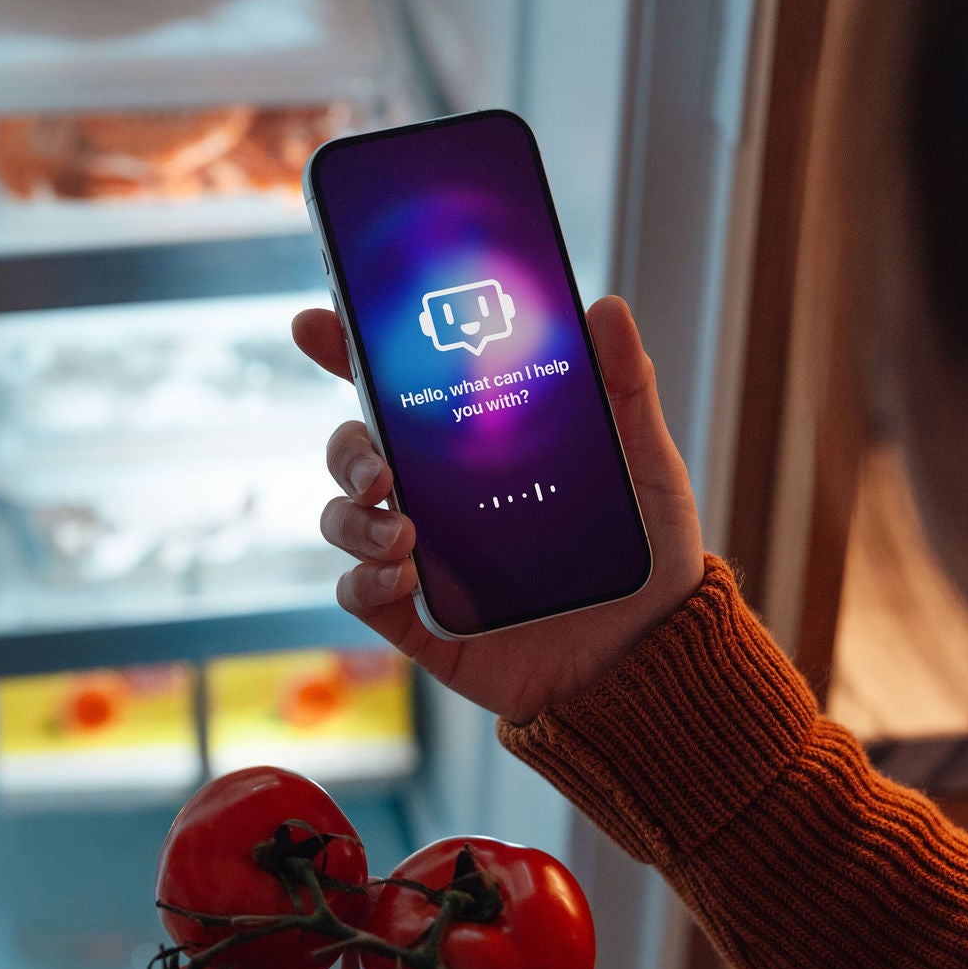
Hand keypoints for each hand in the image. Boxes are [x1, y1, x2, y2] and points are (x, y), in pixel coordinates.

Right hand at [300, 297, 705, 722]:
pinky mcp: (421, 622)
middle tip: (382, 467)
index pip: (397, 392)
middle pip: (353, 453)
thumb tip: (607, 309)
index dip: (346, 354)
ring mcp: (423, 560)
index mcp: (473, 452)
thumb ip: (625, 390)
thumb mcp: (646, 466)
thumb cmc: (645, 559)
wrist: (651, 659)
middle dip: (346, 450)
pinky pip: (360, 596)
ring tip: (402, 534)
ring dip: (353, 521)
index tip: (316, 325)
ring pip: (343, 521)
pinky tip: (400, 574)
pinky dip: (364, 581)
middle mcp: (437, 499)